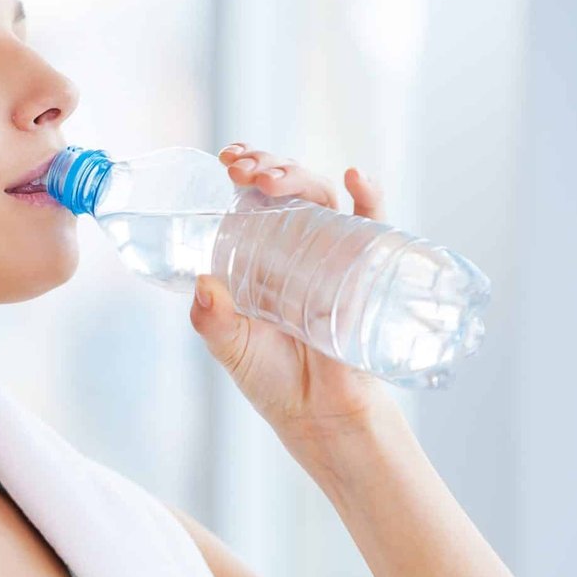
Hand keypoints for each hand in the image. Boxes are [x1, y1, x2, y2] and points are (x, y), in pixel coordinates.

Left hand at [189, 142, 395, 440]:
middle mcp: (297, 249)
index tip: (228, 159)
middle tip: (243, 168)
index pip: (254, 199)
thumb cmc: (273, 381)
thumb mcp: (231, 347)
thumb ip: (213, 319)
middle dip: (267, 167)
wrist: (320, 417)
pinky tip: (356, 179)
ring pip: (322, 198)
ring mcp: (332, 256)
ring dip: (300, 176)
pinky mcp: (365, 273)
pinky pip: (372, 228)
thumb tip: (204, 281)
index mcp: (261, 256)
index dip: (245, 171)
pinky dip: (370, 198)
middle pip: (288, 189)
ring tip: (274, 180)